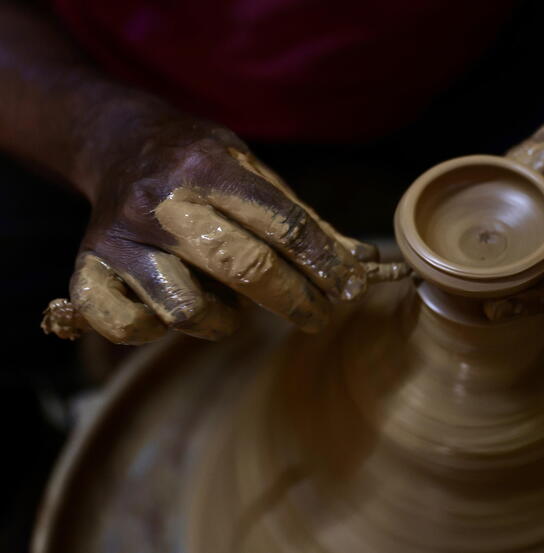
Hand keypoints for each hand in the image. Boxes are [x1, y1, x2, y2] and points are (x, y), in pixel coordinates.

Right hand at [45, 116, 406, 343]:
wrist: (118, 143)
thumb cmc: (201, 165)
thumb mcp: (253, 171)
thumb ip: (303, 219)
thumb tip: (363, 263)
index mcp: (209, 168)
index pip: (284, 225)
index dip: (326, 263)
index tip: (351, 288)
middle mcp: (161, 202)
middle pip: (246, 269)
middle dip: (297, 300)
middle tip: (319, 314)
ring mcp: (119, 240)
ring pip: (189, 311)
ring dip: (225, 321)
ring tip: (232, 304)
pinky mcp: (87, 272)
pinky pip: (131, 329)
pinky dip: (156, 330)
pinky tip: (170, 307)